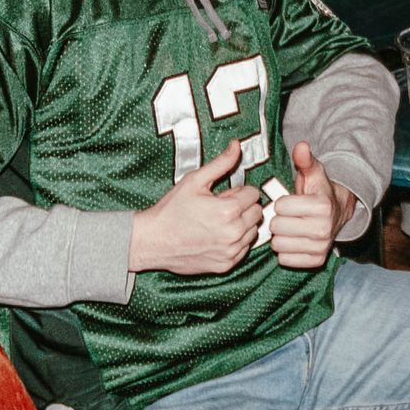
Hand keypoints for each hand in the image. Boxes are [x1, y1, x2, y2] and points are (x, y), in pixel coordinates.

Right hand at [129, 140, 261, 274]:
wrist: (152, 241)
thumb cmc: (171, 210)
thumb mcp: (194, 181)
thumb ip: (221, 163)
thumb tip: (236, 145)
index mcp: (229, 210)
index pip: (253, 194)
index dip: (239, 191)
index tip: (223, 195)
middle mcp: (233, 233)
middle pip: (257, 212)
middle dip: (243, 207)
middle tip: (221, 208)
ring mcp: (230, 251)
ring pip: (253, 231)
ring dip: (241, 225)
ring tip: (218, 222)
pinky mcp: (226, 264)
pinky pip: (244, 249)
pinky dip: (235, 242)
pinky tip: (216, 237)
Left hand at [269, 142, 356, 268]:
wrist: (338, 212)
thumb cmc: (318, 192)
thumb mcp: (312, 173)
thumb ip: (304, 160)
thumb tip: (301, 146)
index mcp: (322, 205)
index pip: (280, 207)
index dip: (282, 203)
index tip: (292, 202)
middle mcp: (323, 228)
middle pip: (277, 227)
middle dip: (280, 220)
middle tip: (290, 216)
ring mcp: (321, 247)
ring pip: (278, 245)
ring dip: (281, 236)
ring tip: (291, 228)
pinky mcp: (316, 261)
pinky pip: (284, 259)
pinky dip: (286, 252)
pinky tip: (295, 241)